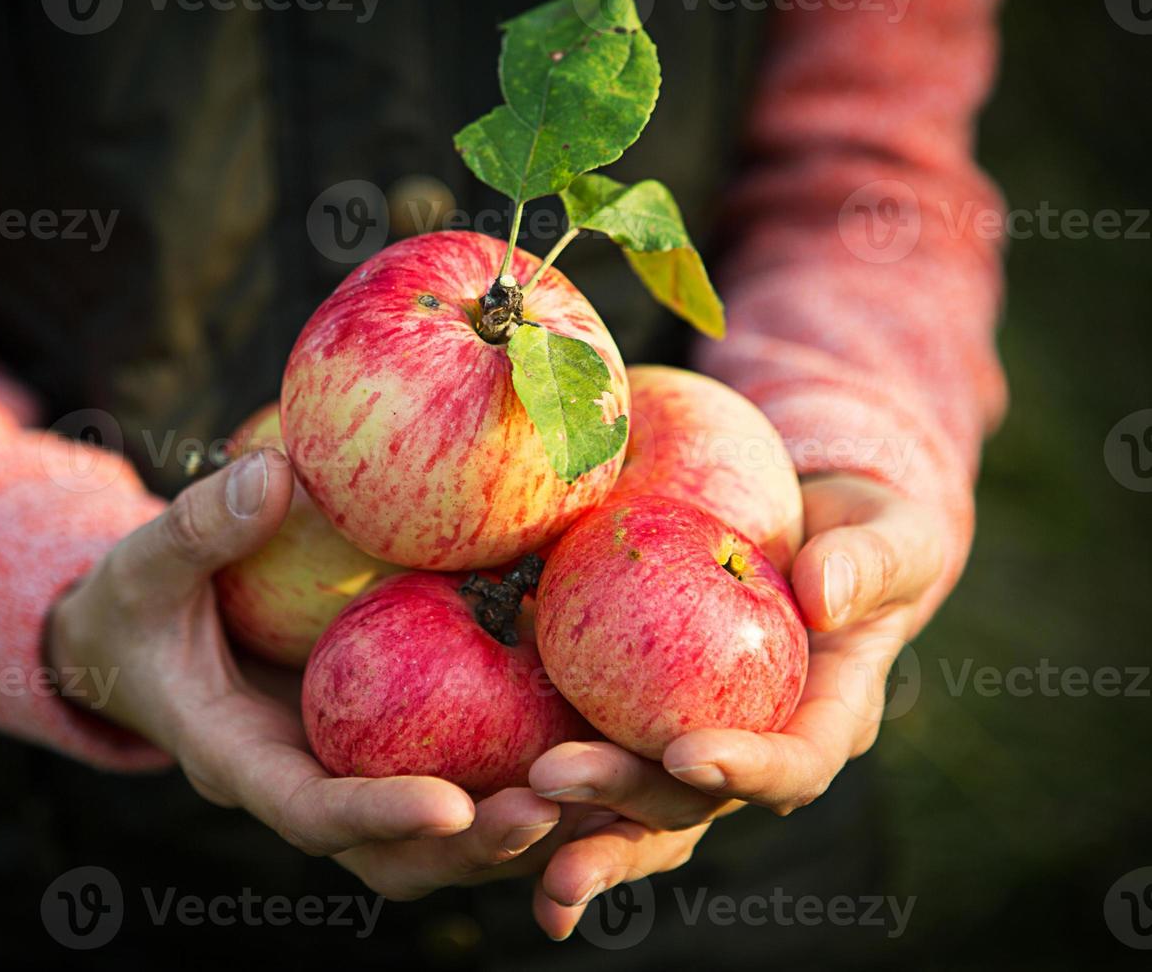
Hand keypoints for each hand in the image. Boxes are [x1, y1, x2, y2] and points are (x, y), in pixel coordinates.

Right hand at [47, 449, 562, 899]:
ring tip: (601, 797)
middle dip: (474, 848)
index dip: (378, 818)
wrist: (144, 637)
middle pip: (396, 857)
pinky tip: (594, 738)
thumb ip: (198, 530)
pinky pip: (462, 774)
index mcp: (240, 761)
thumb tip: (274, 475)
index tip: (452, 807)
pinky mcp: (387, 743)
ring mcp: (351, 772)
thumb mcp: (145, 564)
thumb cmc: (137, 603)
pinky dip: (524, 773)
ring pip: (441, 839)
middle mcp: (306, 784)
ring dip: (518, 828)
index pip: (310, 813)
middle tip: (554, 813)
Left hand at [523, 473, 945, 938]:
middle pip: (689, 801)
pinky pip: (591, 759)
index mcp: (825, 721)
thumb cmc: (861, 534)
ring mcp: (689, 749)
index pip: (792, 764)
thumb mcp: (888, 534)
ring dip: (576, 832)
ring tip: (514, 837)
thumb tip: (824, 599)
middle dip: (622, 801)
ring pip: (633, 809)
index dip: (745, 771)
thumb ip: (867, 561)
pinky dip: (542, 789)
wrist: (810, 534)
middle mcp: (752, 754)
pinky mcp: (634, 728)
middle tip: (551, 778)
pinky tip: (484, 802)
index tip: (687, 753)